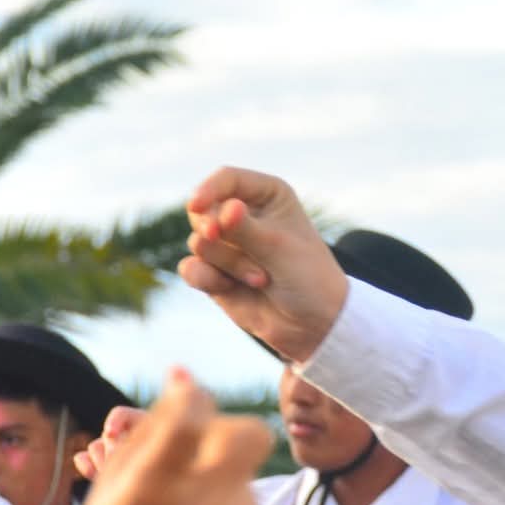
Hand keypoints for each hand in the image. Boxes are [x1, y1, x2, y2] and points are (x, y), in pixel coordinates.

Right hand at [57, 369, 271, 504]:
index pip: (195, 411)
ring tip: (184, 504)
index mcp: (152, 483)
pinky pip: (249, 499)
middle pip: (250, 433)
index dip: (191, 399)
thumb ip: (154, 423)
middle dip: (230, 429)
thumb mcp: (115, 476)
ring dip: (221, 472)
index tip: (183, 406)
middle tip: (203, 443)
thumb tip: (185, 372)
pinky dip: (227, 503)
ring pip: (248, 467)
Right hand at [177, 168, 347, 361]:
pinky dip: (207, 279)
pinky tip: (228, 288)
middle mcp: (244, 214)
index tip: (195, 205)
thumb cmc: (308, 277)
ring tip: (261, 278)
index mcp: (267, 195)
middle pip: (203, 209)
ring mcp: (227, 244)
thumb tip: (224, 210)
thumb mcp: (278, 248)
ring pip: (200, 243)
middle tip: (221, 240)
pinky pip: (190, 268)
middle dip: (215, 232)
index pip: (227, 180)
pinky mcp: (215, 272)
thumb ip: (244, 228)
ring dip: (229, 264)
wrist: (313, 324)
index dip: (208, 190)